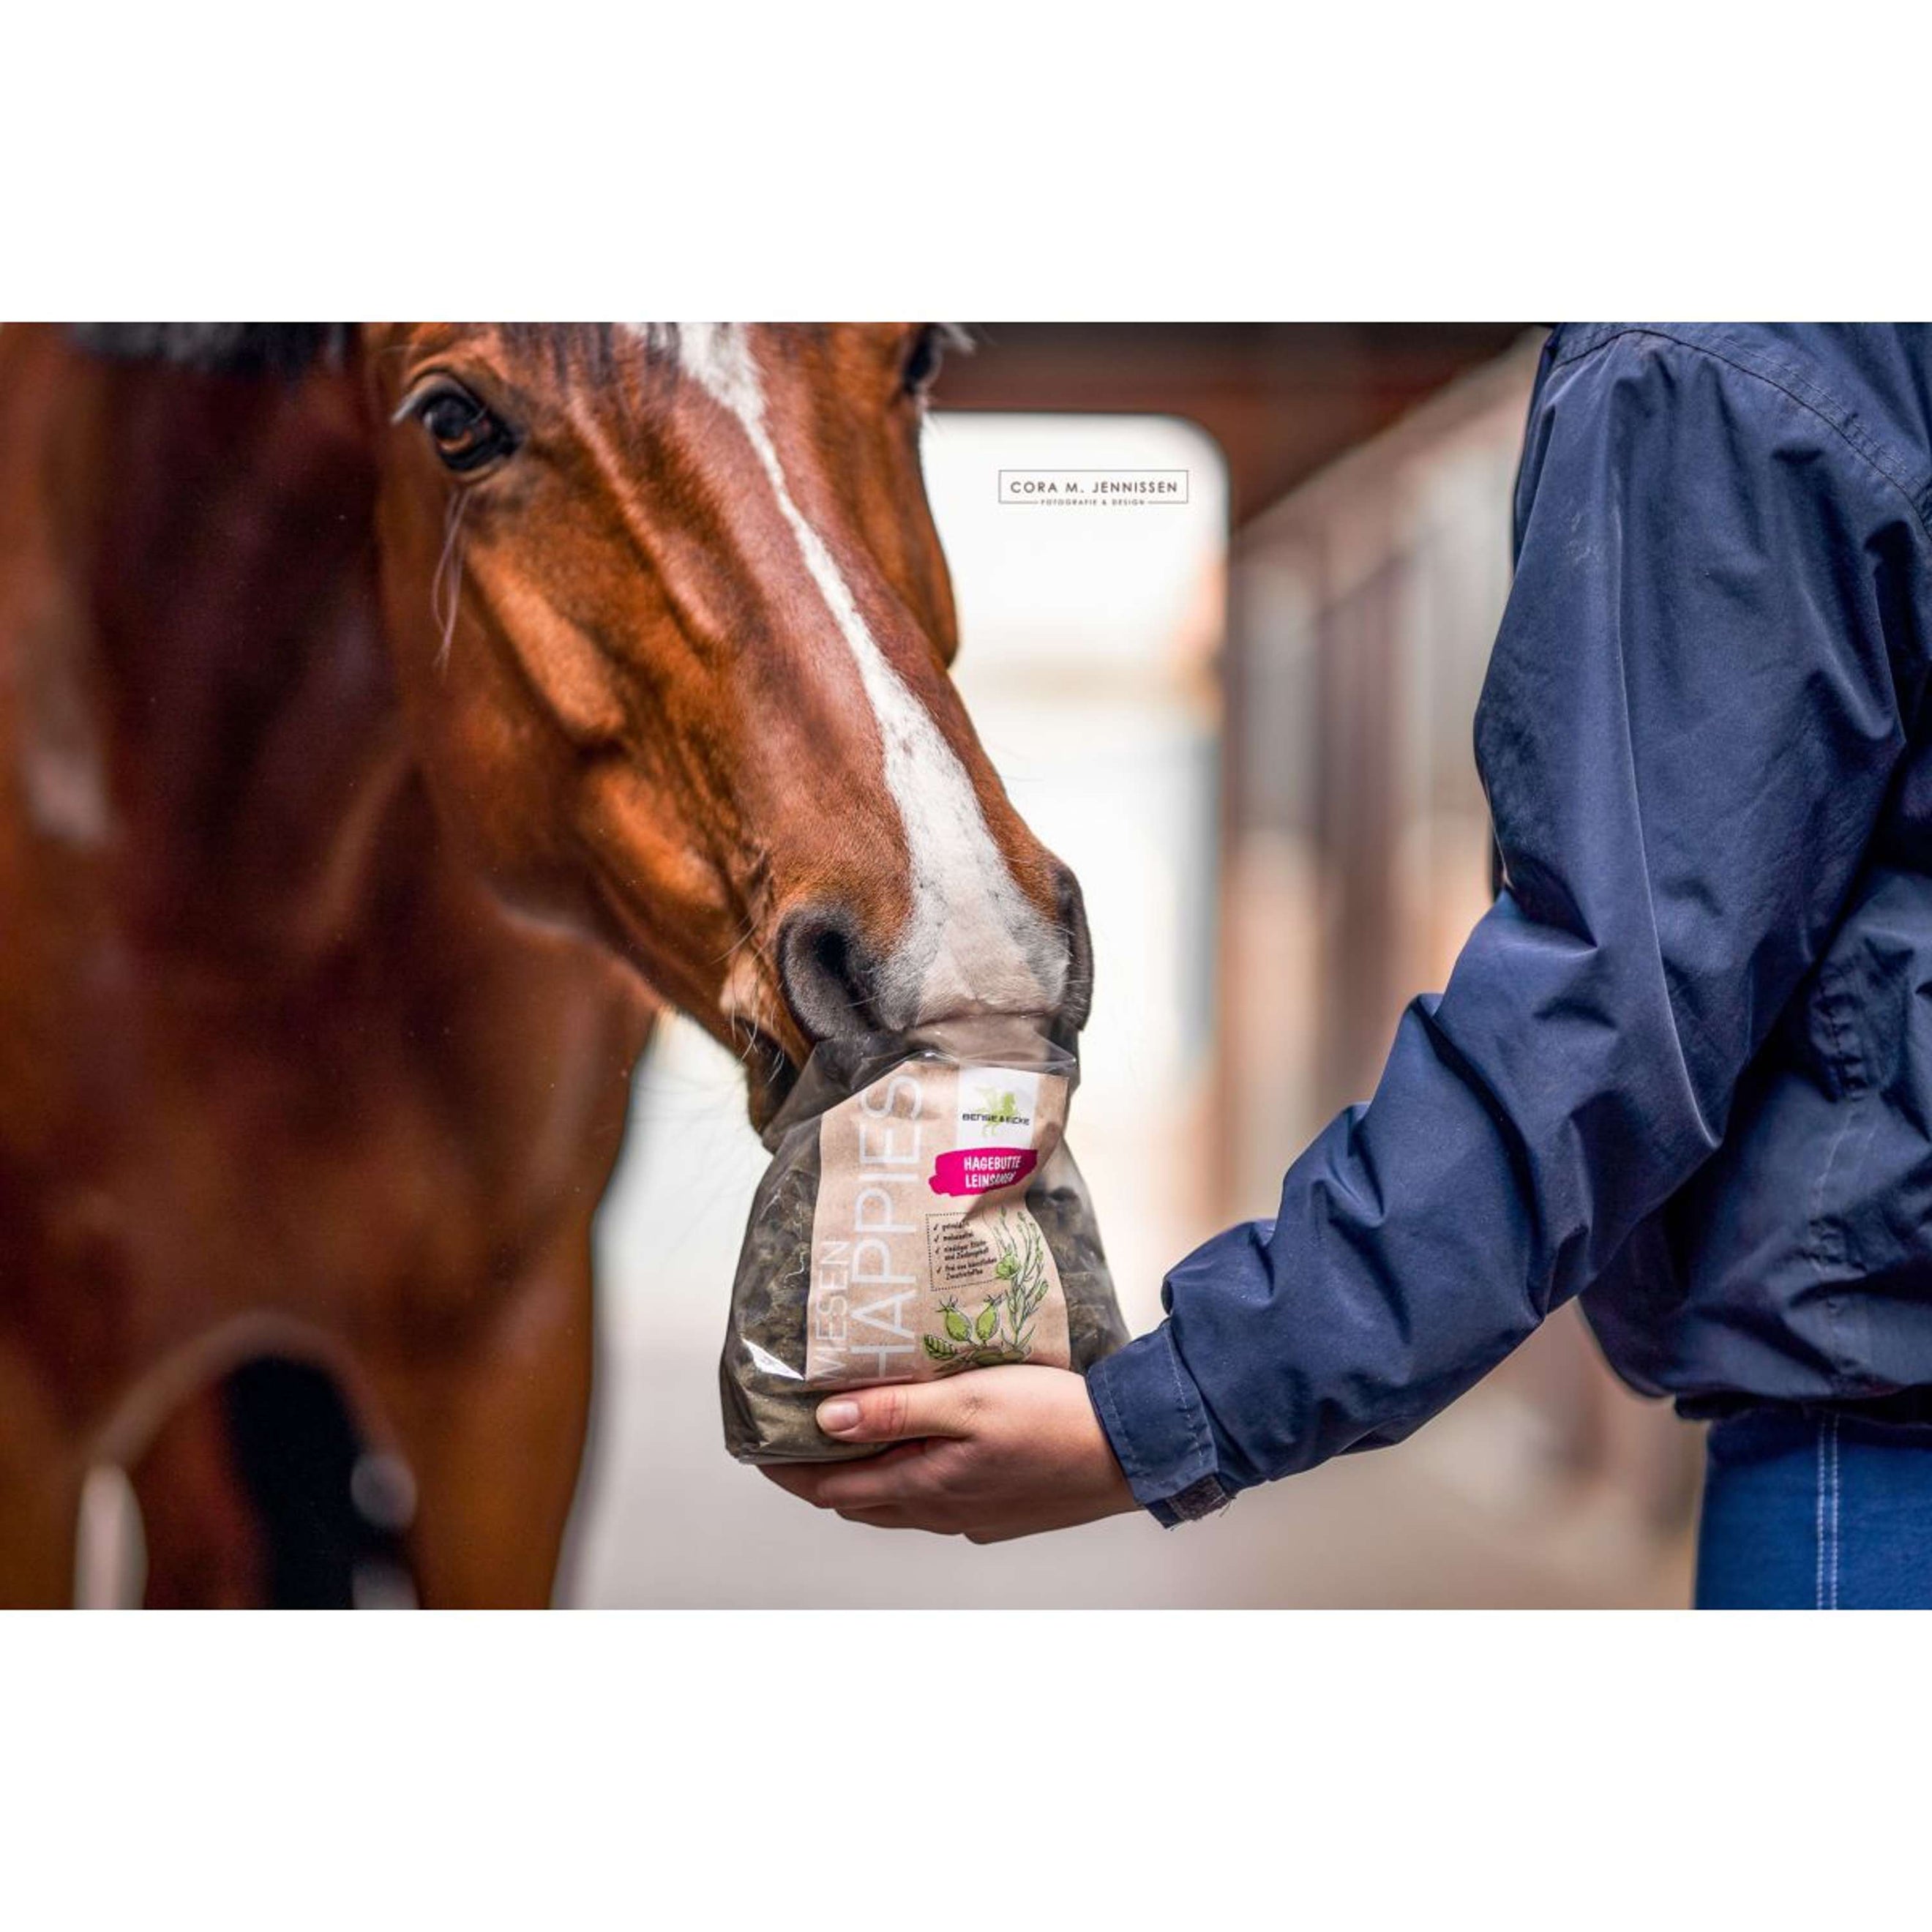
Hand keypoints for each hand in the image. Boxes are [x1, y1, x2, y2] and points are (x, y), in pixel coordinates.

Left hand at [760, 1365, 1139, 1542]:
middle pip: (856, 1501)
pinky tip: (926, 1449)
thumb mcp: (966, 1400)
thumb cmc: (1052, 1420)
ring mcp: (971, 1520)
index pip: (829, 1488)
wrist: (1129, 1454)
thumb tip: (825, 1420)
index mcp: (922, 1487)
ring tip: (851, 1437)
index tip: (756, 1445)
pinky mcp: (999, 1515)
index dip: (786, 1469)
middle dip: (818, 1474)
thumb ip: (894, 1409)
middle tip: (795, 1437)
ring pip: (896, 1505)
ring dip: (864, 1478)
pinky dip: (910, 1480)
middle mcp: (939, 1513)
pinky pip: (935, 1503)